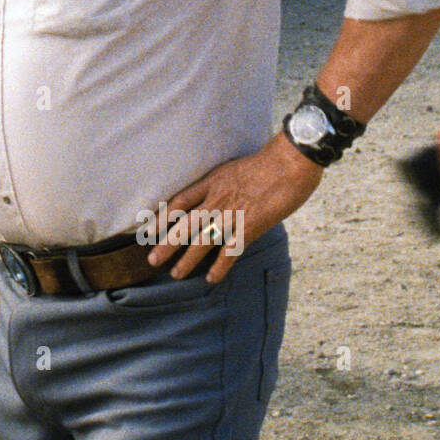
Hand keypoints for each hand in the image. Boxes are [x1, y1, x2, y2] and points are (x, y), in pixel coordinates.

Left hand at [145, 133, 321, 283]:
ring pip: (202, 241)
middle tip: (152, 260)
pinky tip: (211, 278)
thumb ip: (224, 184)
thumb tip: (218, 195)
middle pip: (184, 224)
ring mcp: (232, 214)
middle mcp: (216, 199)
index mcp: (212, 182)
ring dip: (187, 260)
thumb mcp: (235, 168)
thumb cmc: (269, 162)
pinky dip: (220, 266)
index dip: (162, 216)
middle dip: (167, 244)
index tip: (148, 229)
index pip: (179, 201)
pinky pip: (230, 251)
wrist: (291, 161)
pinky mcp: (250, 226)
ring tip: (175, 274)